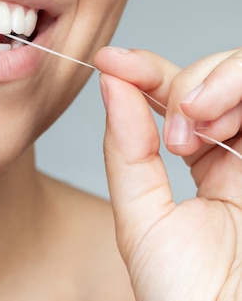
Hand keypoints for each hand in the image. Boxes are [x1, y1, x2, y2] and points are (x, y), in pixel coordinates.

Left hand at [94, 47, 241, 300]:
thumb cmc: (187, 292)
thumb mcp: (141, 217)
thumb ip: (126, 150)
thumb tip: (110, 82)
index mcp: (206, 164)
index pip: (177, 97)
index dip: (145, 71)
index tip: (109, 60)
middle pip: (218, 78)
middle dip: (188, 82)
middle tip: (173, 125)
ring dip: (218, 84)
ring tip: (193, 125)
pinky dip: (241, 91)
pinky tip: (216, 126)